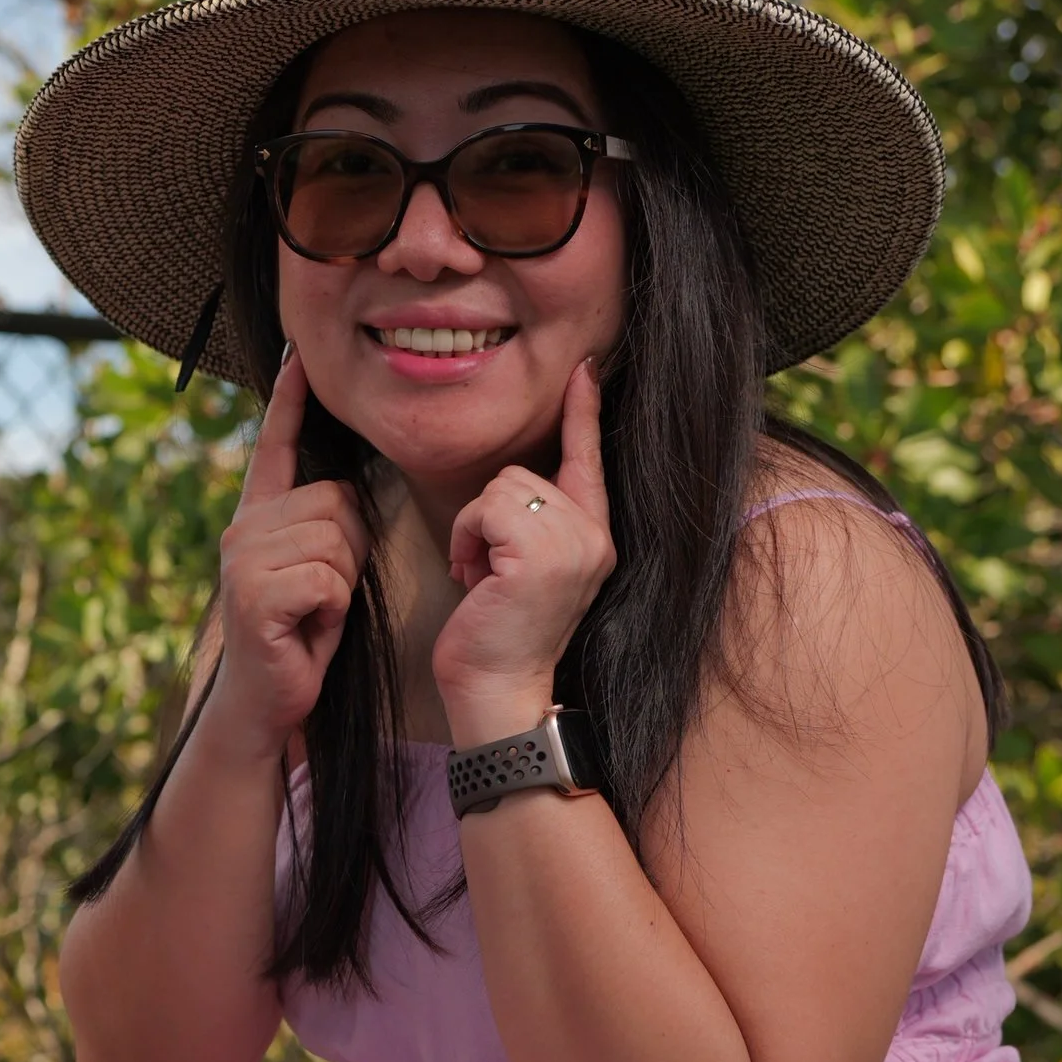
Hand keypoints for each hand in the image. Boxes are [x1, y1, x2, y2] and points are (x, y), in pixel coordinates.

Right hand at [200, 350, 367, 764]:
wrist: (263, 701)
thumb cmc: (297, 636)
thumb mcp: (312, 572)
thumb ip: (319, 528)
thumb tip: (346, 495)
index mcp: (255, 518)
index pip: (274, 447)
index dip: (289, 401)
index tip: (299, 356)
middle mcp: (242, 529)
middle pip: (335, 501)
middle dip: (350, 549)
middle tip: (324, 593)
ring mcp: (243, 559)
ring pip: (336, 539)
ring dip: (343, 583)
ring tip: (315, 612)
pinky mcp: (254, 593)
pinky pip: (328, 576)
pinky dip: (333, 607)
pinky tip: (310, 627)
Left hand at [433, 357, 615, 739]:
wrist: (498, 691)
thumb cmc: (498, 636)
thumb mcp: (525, 570)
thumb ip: (534, 524)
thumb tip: (513, 486)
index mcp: (596, 538)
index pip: (589, 460)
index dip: (584, 412)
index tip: (583, 370)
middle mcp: (594, 536)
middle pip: (524, 472)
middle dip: (487, 514)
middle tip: (485, 569)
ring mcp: (572, 544)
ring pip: (501, 487)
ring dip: (473, 528)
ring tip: (481, 576)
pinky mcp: (539, 554)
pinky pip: (484, 509)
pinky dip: (465, 538)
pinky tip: (473, 579)